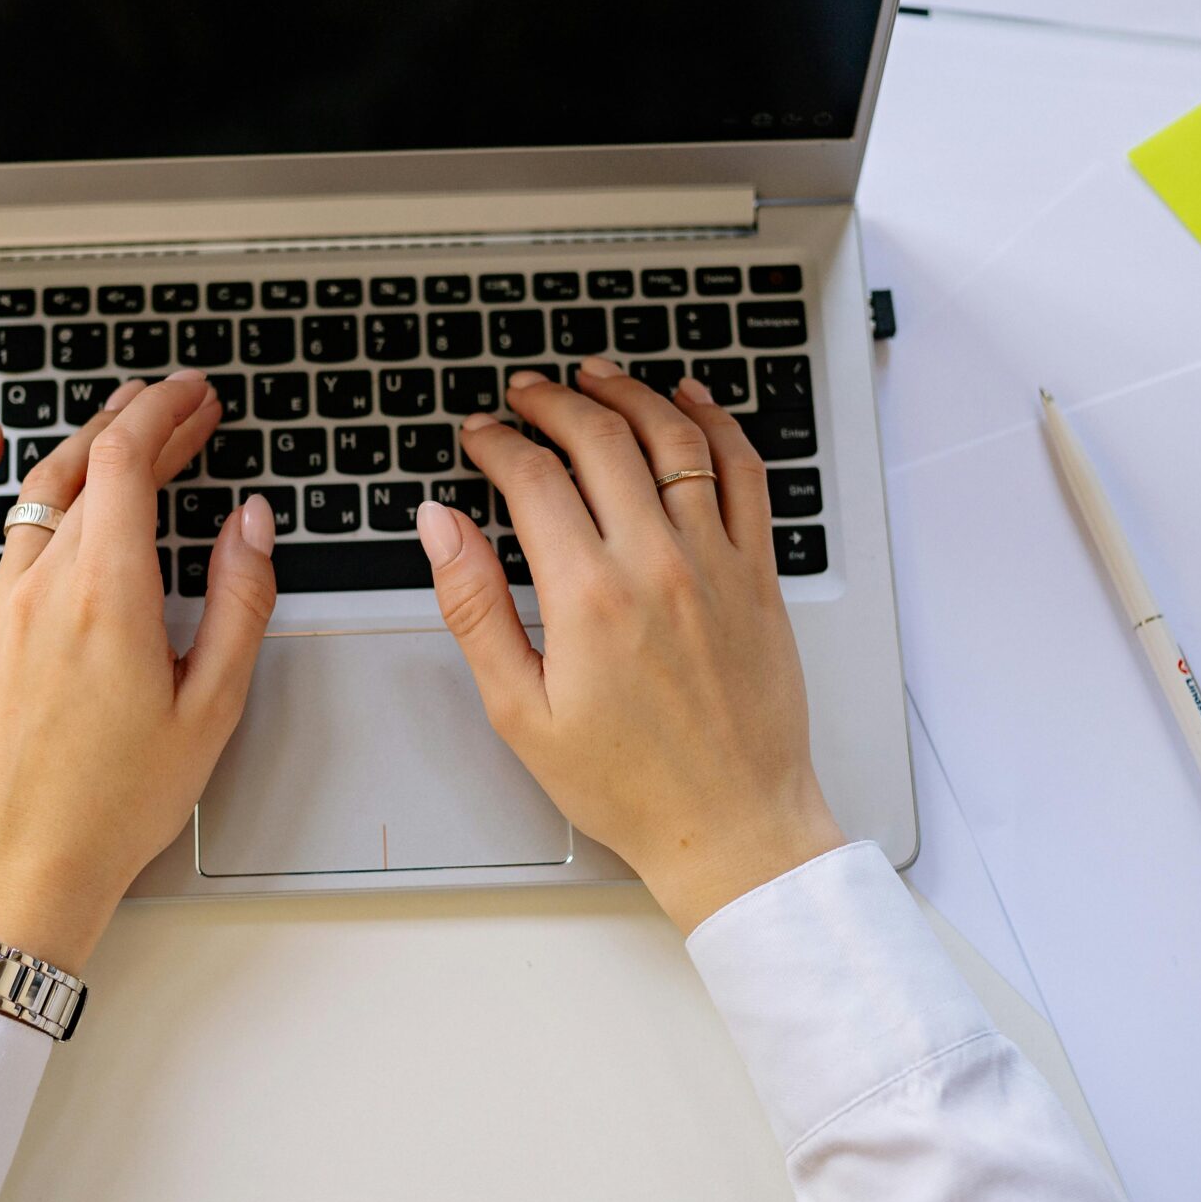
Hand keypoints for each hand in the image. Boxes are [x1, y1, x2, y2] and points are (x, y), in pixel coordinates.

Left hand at [0, 372, 276, 968]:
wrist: (25, 868)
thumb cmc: (116, 806)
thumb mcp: (209, 709)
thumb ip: (238, 605)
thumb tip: (249, 525)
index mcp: (108, 598)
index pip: (131, 466)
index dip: (167, 416)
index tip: (198, 398)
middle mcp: (45, 588)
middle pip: (92, 470)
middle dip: (143, 424)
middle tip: (184, 406)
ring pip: (38, 493)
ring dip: (84, 442)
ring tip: (121, 415)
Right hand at [417, 361, 844, 932]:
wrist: (731, 824)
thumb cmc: (629, 784)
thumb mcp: (520, 711)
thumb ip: (474, 608)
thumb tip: (440, 527)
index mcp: (589, 598)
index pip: (532, 480)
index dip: (496, 444)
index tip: (477, 435)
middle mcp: (657, 565)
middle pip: (601, 442)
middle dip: (553, 403)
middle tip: (525, 393)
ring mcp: (716, 562)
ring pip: (674, 440)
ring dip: (630, 396)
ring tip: (596, 377)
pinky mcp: (759, 575)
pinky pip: (744, 474)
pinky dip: (717, 425)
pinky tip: (692, 403)